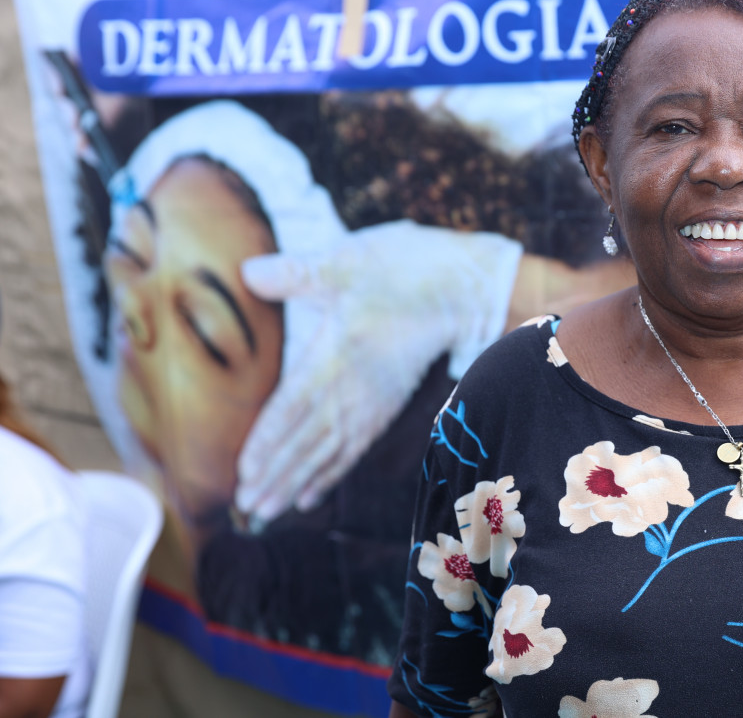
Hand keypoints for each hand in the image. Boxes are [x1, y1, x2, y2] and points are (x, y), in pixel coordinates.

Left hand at [233, 220, 522, 521]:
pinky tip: (310, 494)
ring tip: (268, 510)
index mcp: (339, 353)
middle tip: (248, 506)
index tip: (244, 472)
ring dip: (298, 481)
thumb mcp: (348, 261)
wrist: (468, 290)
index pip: (296, 404)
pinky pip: (355, 446)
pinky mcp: (387, 403)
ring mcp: (374, 399)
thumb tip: (247, 271)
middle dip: (278, 474)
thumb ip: (297, 273)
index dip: (269, 440)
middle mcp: (355, 386)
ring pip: (330, 450)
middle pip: (310, 439)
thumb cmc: (407, 270)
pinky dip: (331, 472)